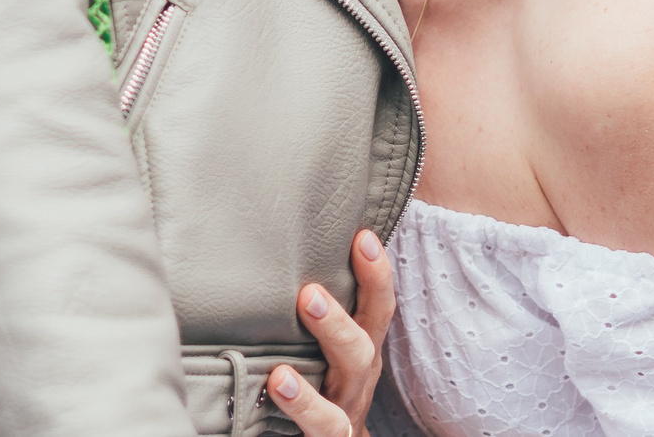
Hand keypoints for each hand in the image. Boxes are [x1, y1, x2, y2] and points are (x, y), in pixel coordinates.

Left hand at [266, 229, 394, 436]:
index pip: (376, 307)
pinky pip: (324, 423)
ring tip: (296, 329)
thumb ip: (315, 308)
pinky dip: (303, 404)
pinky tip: (277, 382)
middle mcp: (358, 376)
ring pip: (348, 381)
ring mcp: (345, 407)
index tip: (362, 236)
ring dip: (326, 352)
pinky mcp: (327, 435)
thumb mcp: (326, 348)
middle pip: (363, 344)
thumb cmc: (322, 385)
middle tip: (309, 292)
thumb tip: (284, 246)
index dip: (376, 273)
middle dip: (340, 317)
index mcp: (362, 347)